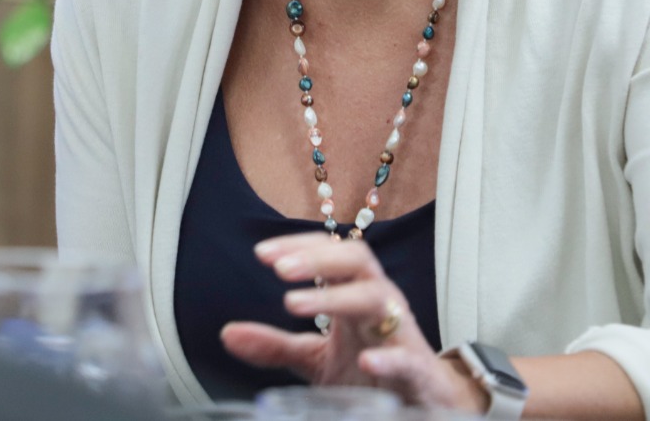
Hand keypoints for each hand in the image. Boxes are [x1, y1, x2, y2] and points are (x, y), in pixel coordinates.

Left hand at [220, 232, 486, 411]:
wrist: (422, 403)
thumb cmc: (367, 372)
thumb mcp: (315, 357)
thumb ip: (274, 345)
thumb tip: (227, 333)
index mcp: (355, 294)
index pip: (330, 253)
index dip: (298, 246)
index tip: (261, 253)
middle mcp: (379, 303)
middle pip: (357, 260)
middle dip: (318, 258)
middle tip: (278, 268)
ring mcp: (399, 333)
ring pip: (377, 298)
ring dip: (336, 297)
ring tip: (294, 303)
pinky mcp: (416, 370)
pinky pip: (407, 358)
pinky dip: (388, 358)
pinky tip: (366, 362)